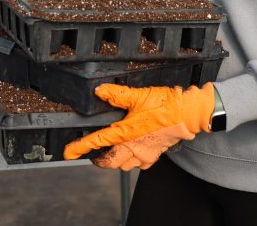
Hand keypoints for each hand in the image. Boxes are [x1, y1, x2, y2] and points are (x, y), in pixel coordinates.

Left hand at [62, 83, 215, 170]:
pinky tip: (134, 149)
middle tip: (94, 152)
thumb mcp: (138, 95)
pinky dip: (132, 160)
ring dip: (116, 159)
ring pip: (123, 165)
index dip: (80, 148)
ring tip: (114, 148)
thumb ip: (117, 94)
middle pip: (108, 162)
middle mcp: (133, 148)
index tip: (68, 153)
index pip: (97, 142)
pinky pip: (139, 165)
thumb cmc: (166, 105)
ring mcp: (144, 155)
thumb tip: (100, 91)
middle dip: (99, 159)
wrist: (188, 114)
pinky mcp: (154, 156)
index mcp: (126, 133)